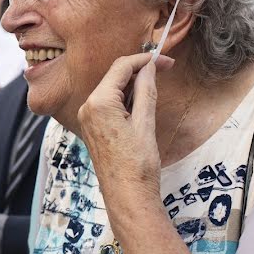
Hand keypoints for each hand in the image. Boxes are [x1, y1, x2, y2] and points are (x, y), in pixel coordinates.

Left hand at [77, 53, 174, 196]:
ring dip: (132, 83)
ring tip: (156, 82)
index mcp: (99, 103)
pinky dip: (124, 97)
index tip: (165, 59)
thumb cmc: (137, 164)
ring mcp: (87, 117)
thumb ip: (146, 91)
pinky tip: (141, 100)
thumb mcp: (146, 123)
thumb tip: (149, 68)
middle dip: (139, 69)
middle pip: (114, 76)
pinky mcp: (92, 127)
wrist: (126, 194)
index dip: (144, 59)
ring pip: (111, 89)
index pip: (120, 67)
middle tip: (166, 67)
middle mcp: (87, 107)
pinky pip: (107, 103)